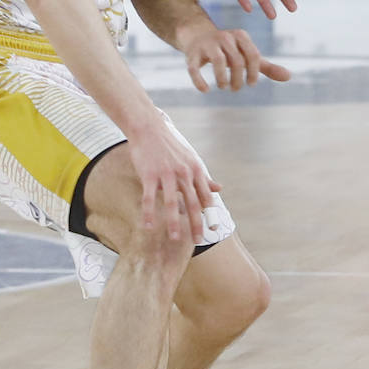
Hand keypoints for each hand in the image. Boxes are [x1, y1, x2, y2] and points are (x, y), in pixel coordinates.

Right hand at [127, 113, 218, 240]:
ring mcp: (166, 174)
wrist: (149, 127)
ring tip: (175, 238)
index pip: (205, 196)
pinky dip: (149, 213)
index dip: (209, 214)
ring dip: (174, 223)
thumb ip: (203, 177)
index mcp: (196, 170)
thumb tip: (219, 189)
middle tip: (198, 241)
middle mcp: (184, 172)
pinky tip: (149, 226)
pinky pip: (149, 198)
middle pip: (192, 202)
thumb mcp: (191, 159)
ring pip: (171, 203)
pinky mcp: (149, 174)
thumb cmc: (171, 145)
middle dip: (196, 223)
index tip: (212, 230)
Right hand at [174, 10, 290, 93]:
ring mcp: (207, 44)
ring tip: (224, 86)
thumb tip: (289, 76)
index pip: (253, 55)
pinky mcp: (192, 53)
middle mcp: (224, 37)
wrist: (198, 36)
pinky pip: (194, 67)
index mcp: (240, 36)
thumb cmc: (229, 50)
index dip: (254, 73)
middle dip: (238, 79)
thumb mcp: (247, 56)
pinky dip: (200, 80)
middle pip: (237, 61)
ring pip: (218, 61)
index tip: (251, 84)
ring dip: (223, 79)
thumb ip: (266, 67)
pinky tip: (206, 90)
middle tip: (236, 88)